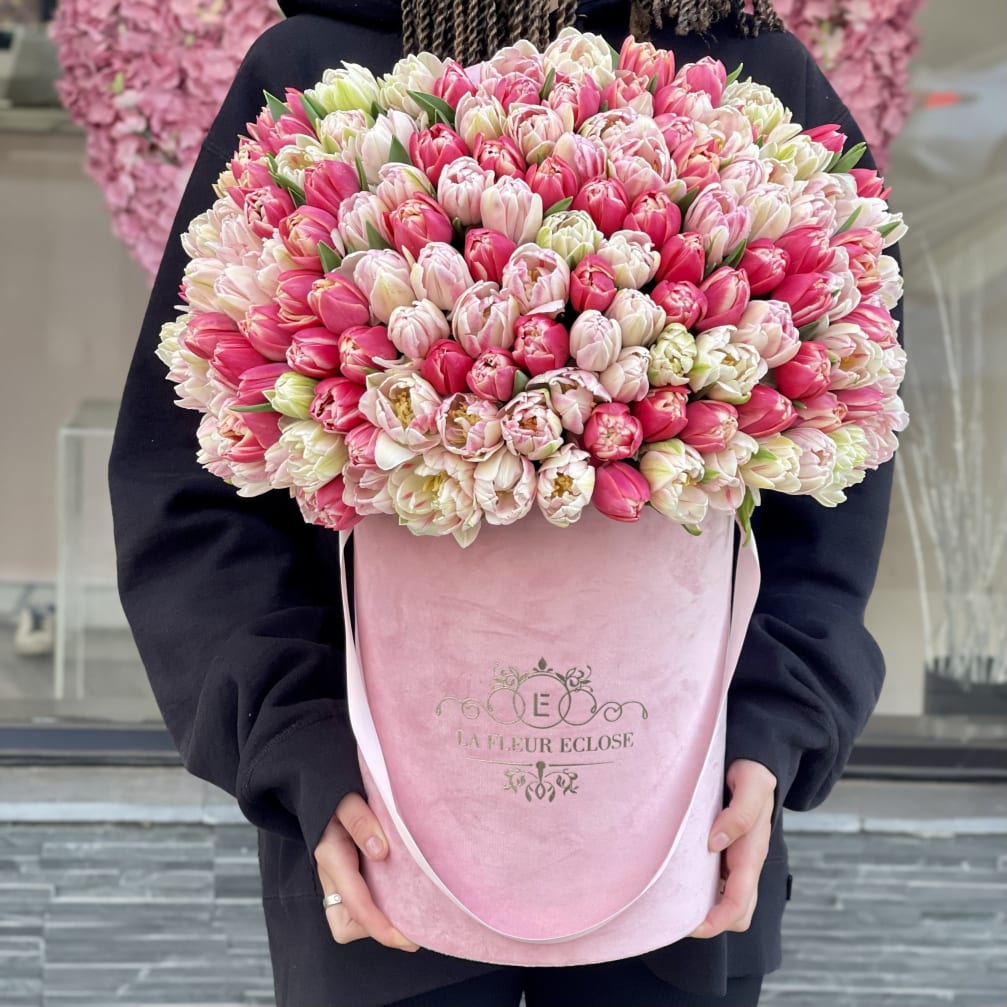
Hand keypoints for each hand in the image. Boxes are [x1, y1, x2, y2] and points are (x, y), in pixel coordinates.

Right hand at [314, 792, 419, 951]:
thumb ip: (361, 821)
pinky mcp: (347, 876)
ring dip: (378, 921)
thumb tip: (381, 851)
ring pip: (351, 919)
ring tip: (412, 916)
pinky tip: (404, 899)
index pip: (354, 903)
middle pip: (344, 924)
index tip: (406, 937)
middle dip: (375, 930)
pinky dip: (380, 908)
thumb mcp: (348, 799)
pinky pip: (359, 904)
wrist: (322, 790)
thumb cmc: (338, 793)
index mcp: (331, 857)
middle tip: (411, 929)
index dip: (379, 925)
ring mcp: (337, 879)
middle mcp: (331, 875)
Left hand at [690, 758, 776, 938]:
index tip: (693, 927)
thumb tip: (716, 842)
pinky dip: (701, 889)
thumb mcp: (752, 784)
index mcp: (753, 852)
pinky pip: (717, 880)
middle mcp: (746, 862)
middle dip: (711, 922)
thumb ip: (739, 812)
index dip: (718, 920)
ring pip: (726, 899)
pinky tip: (678, 879)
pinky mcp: (726, 851)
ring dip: (705, 908)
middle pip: (736, 912)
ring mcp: (737, 858)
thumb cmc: (753, 773)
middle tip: (676, 919)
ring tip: (673, 905)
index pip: (740, 902)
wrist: (756, 762)